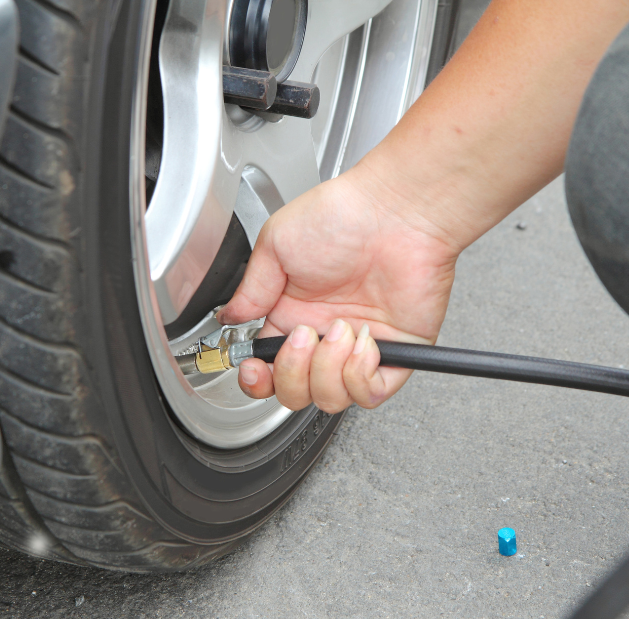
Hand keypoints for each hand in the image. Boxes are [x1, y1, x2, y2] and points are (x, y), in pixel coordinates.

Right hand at [218, 165, 461, 412]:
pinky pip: (371, 393)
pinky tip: (363, 341)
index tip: (254, 368)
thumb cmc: (342, 215)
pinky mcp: (397, 353)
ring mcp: (360, 347)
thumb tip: (230, 318)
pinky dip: (360, 375)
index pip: (269, 369)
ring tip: (339, 329)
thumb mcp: (275, 244)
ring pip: (330, 399)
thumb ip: (250, 289)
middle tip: (303, 336)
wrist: (395, 210)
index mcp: (294, 313)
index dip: (257, 380)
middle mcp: (325, 335)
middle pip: (295, 394)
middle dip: (292, 374)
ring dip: (328, 369)